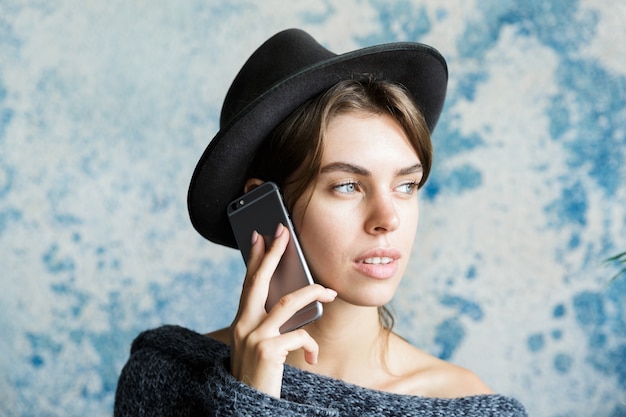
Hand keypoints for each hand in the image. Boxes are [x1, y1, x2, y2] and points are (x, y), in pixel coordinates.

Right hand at [229, 223, 336, 396]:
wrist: (248, 409)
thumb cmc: (260, 378)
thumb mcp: (260, 348)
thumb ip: (270, 325)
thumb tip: (292, 303)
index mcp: (241, 324)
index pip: (248, 283)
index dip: (255, 259)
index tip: (260, 236)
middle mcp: (242, 327)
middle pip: (259, 281)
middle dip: (273, 254)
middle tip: (283, 232)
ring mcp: (253, 338)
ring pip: (288, 303)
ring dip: (313, 294)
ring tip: (329, 292)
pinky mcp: (267, 351)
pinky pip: (300, 336)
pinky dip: (311, 345)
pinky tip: (313, 358)